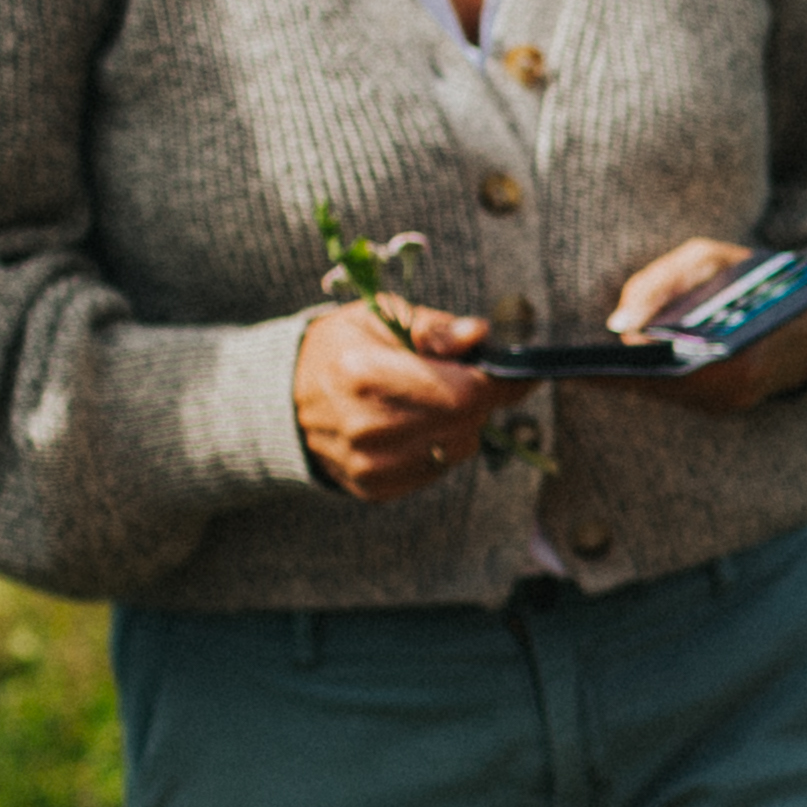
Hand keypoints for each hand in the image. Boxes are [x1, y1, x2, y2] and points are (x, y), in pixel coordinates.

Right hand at [295, 296, 521, 498]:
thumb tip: (480, 335)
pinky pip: (439, 469)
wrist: (284, 400)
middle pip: (466, 420)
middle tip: (464, 378)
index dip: (501, 379)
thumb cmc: (340, 349)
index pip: (465, 389)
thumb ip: (434, 328)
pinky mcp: (375, 488)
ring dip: (461, 423)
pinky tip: (414, 425)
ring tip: (430, 400)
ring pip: (458, 448)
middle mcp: (366, 427)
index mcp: (365, 374)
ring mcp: (369, 465)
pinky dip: (440, 446)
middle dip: (479, 398)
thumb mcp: (378, 317)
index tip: (521, 370)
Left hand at [594, 238, 806, 414]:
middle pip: (658, 388)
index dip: (619, 372)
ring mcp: (732, 403)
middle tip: (572, 369)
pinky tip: (623, 368)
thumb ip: (661, 283)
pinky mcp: (726, 406)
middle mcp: (735, 389)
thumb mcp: (710, 258)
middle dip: (618, 376)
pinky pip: (679, 395)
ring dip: (631, 379)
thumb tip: (619, 325)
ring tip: (586, 368)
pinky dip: (653, 379)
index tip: (581, 369)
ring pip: (666, 395)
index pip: (663, 371)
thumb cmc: (757, 277)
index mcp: (737, 355)